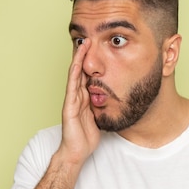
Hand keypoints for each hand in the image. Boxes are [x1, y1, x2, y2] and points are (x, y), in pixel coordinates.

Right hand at [58, 39, 100, 165]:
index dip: (93, 60)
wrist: (76, 152)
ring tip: (84, 43)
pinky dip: (74, 73)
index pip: (88, 74)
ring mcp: (71, 100)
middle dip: (85, 54)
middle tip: (90, 36)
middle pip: (81, 70)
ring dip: (79, 58)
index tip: (100, 45)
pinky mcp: (68, 106)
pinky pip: (72, 86)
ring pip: (75, 74)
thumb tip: (120, 97)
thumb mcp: (101, 115)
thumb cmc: (87, 136)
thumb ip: (105, 104)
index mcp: (84, 97)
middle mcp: (77, 95)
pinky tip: (77, 62)